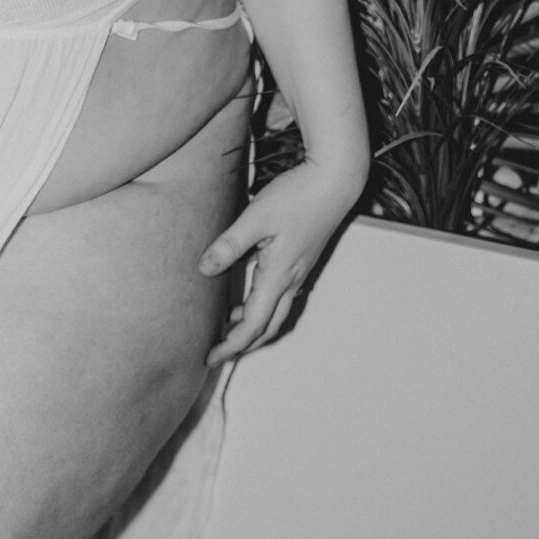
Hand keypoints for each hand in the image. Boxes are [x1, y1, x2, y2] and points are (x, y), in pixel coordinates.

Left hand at [198, 157, 366, 366]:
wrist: (334, 182)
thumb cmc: (298, 196)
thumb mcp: (256, 218)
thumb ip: (230, 244)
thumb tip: (205, 269)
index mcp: (279, 275)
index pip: (253, 324)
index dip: (231, 344)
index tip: (210, 357)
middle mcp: (291, 280)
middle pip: (268, 326)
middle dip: (243, 344)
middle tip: (218, 351)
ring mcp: (298, 271)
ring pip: (276, 312)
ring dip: (254, 326)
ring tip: (228, 327)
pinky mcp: (300, 259)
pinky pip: (280, 295)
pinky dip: (263, 306)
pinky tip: (247, 294)